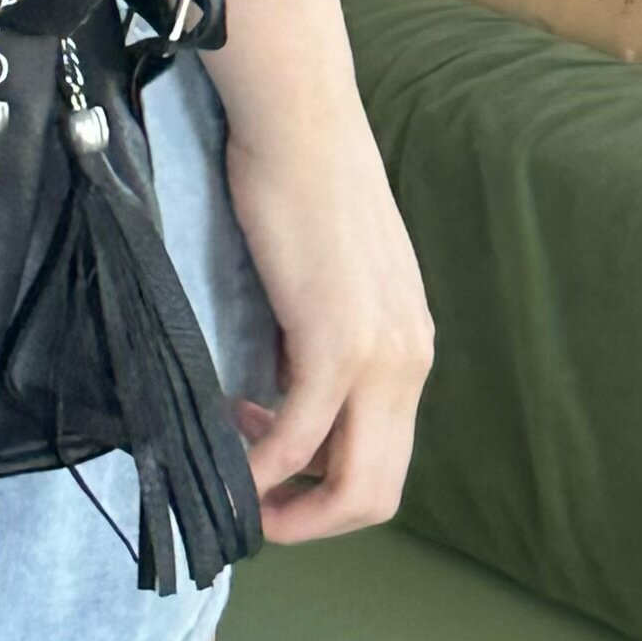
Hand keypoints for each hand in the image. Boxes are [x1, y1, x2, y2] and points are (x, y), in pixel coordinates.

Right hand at [217, 90, 433, 545]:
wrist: (299, 121)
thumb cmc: (300, 180)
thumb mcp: (331, 277)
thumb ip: (322, 338)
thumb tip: (281, 387)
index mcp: (410, 346)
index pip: (385, 458)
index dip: (324, 485)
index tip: (264, 460)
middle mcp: (409, 360)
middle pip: (377, 490)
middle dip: (313, 519)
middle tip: (253, 508)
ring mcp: (380, 355)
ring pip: (351, 481)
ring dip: (290, 504)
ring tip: (238, 486)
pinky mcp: (335, 340)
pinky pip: (299, 436)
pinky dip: (263, 466)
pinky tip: (231, 456)